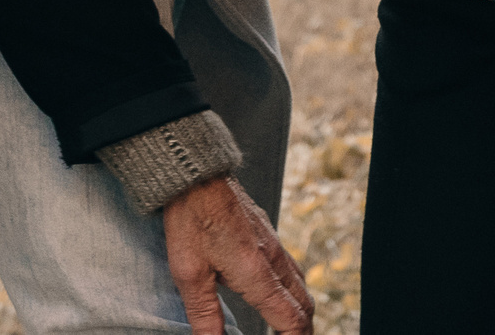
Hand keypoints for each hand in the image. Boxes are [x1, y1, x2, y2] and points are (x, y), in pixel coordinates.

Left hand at [162, 174, 311, 333]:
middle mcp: (273, 259)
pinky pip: (291, 266)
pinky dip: (293, 289)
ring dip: (300, 310)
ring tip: (289, 326)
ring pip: (301, 284)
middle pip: (304, 305)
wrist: (195, 174)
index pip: (292, 320)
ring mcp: (273, 243)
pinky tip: (276, 289)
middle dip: (303, 331)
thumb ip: (206, 315)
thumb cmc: (190, 219)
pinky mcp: (266, 232)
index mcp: (258, 275)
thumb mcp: (190, 275)